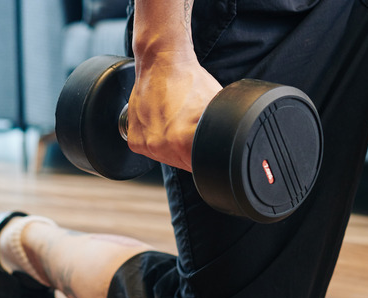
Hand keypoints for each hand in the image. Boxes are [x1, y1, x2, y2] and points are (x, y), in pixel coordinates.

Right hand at [126, 51, 222, 171]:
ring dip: (174, 147)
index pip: (201, 165)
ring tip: (177, 122)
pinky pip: (151, 150)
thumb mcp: (216, 107)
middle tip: (192, 127)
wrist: (162, 62)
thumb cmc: (190, 81)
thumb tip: (232, 145)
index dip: (208, 156)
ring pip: (167, 158)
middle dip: (191, 152)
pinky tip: (164, 123)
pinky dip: (158, 141)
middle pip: (184, 164)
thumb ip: (221, 130)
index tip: (208, 142)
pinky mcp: (134, 139)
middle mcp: (160, 145)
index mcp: (181, 141)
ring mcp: (146, 143)